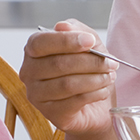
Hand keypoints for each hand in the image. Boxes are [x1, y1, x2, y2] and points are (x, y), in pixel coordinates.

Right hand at [19, 20, 117, 136]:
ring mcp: (36, 95)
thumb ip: (76, 30)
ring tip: (109, 77)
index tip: (90, 41)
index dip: (66, 41)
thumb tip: (62, 26)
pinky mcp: (50, 114)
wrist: (94, 105)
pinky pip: (74, 102)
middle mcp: (29, 72)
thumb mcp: (87, 43)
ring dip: (95, 79)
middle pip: (58, 64)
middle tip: (111, 63)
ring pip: (67, 84)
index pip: (41, 42)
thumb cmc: (86, 70)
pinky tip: (103, 90)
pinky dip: (94, 94)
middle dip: (90, 62)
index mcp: (33, 50)